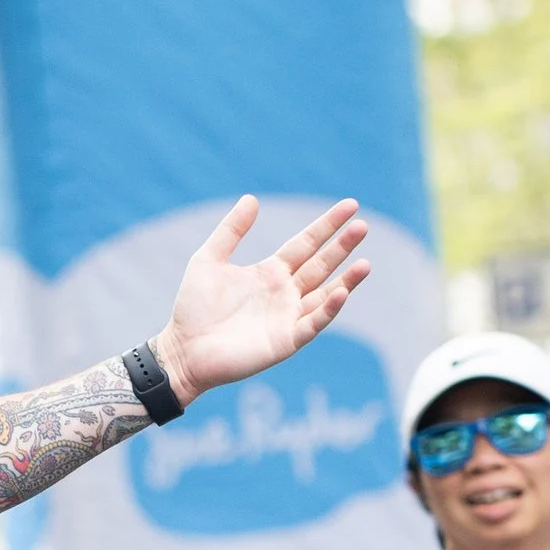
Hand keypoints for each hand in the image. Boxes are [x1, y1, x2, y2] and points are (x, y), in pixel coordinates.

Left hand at [153, 198, 368, 405]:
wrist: (183, 350)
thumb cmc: (193, 308)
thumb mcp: (208, 260)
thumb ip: (231, 231)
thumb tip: (252, 198)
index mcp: (270, 272)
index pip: (306, 244)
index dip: (327, 226)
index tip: (351, 206)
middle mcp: (285, 293)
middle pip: (321, 265)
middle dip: (342, 246)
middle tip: (363, 225)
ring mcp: (288, 317)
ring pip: (325, 295)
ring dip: (346, 281)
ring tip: (366, 264)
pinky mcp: (285, 341)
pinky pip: (312, 323)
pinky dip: (328, 310)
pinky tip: (340, 293)